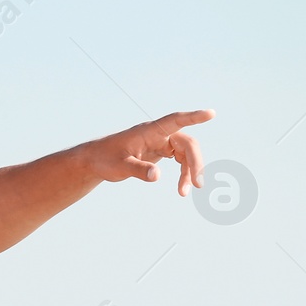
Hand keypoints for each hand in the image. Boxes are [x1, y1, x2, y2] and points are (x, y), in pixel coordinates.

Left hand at [83, 109, 215, 195]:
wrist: (95, 160)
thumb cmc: (105, 159)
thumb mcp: (119, 166)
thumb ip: (137, 170)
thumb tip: (157, 175)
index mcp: (149, 131)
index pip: (175, 120)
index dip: (193, 117)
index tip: (211, 113)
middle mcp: (158, 134)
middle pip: (187, 144)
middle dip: (194, 163)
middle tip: (198, 185)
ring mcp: (161, 142)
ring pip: (186, 154)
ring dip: (189, 172)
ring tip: (183, 193)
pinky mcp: (161, 151)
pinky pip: (180, 160)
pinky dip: (184, 173)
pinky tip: (182, 187)